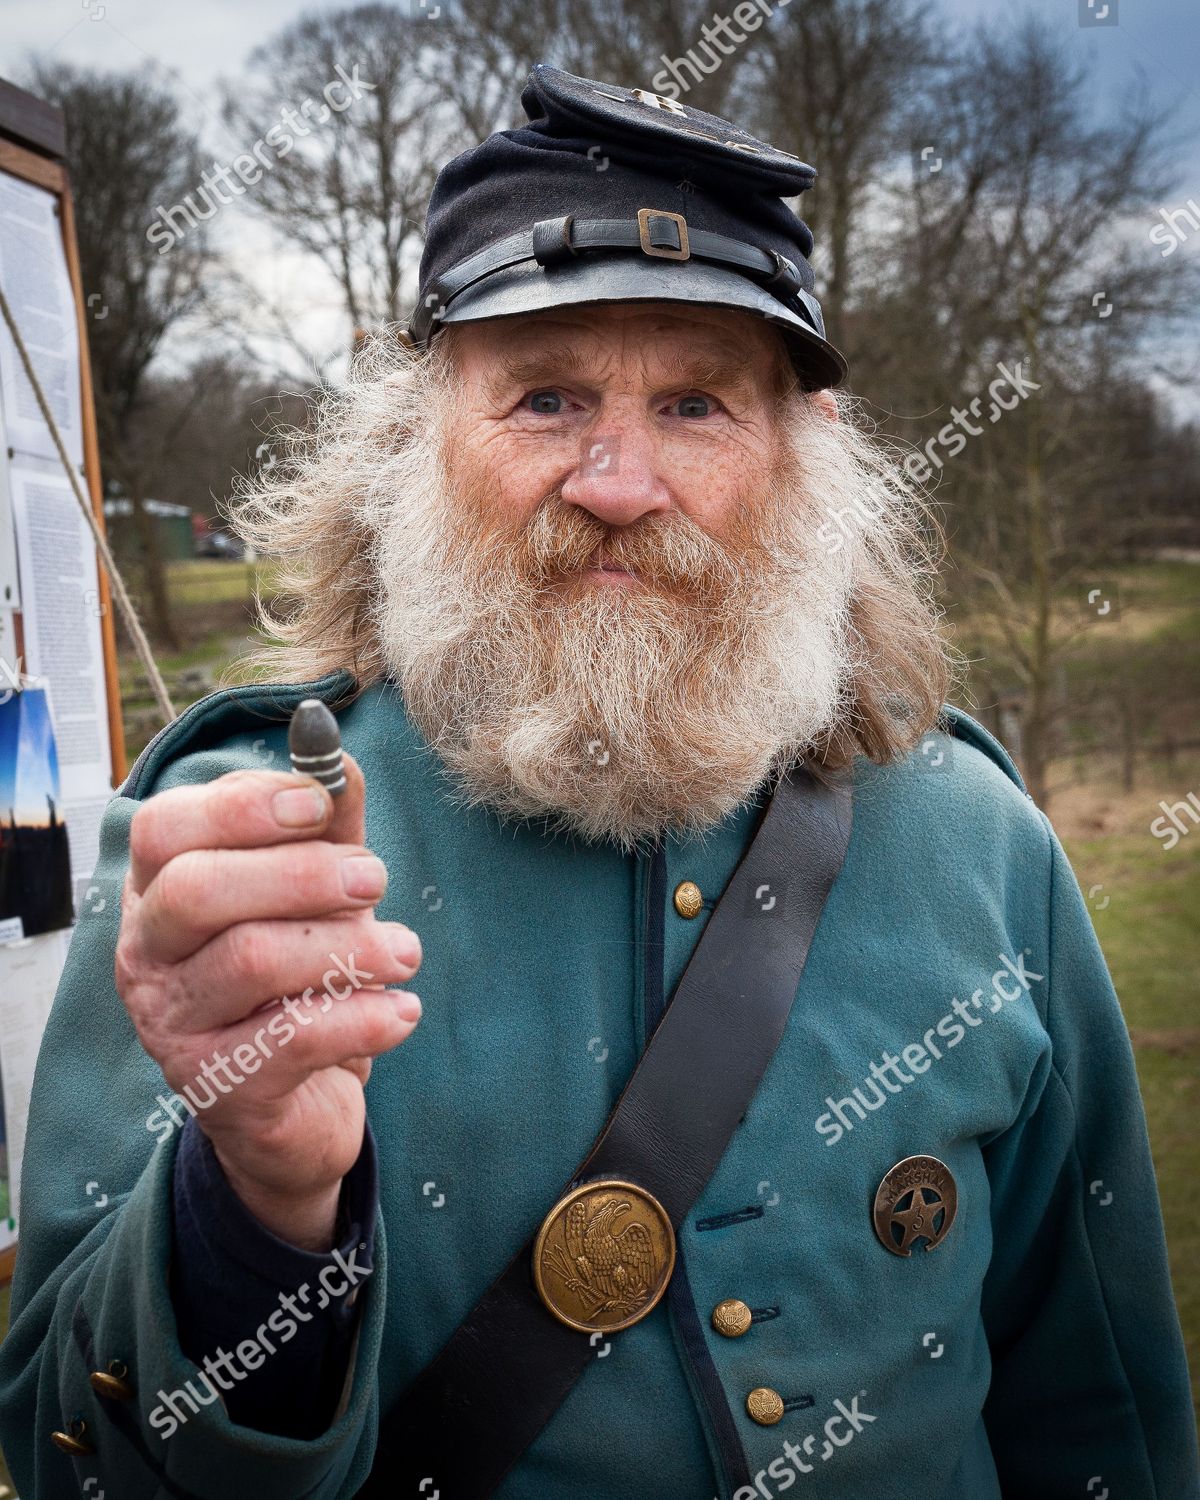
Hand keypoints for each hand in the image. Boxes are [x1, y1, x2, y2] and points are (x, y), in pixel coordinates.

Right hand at [116, 755, 420, 1249]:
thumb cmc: (304, 974)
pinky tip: (403, 1011)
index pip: (164, 828)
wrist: (302, 1102)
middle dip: (300, 873)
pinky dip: (362, 1017)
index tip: (320, 805)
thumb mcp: (318, 890)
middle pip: (198, 890)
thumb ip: (326, 822)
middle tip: (376, 877)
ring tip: (405, 952)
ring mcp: (173, 1026)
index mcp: (159, 890)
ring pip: (250, 959)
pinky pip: (292, 1038)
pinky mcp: (219, 1089)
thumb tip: (336, 752)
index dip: (243, 806)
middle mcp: (147, 955)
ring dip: (348, 945)